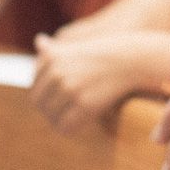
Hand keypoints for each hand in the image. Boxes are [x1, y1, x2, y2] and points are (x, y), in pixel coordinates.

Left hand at [30, 30, 169, 134]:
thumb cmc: (109, 51)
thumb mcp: (79, 46)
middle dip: (50, 109)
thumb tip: (39, 41)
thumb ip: (55, 49)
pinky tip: (83, 122)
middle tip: (68, 110)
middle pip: (38, 103)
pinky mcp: (84, 104)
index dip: (46, 96)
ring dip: (61, 119)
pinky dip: (71, 128)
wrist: (134, 59)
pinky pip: (65, 127)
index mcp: (52, 57)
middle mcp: (57, 72)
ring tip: (76, 116)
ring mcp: (70, 89)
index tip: (61, 98)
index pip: (34, 86)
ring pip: (51, 117)